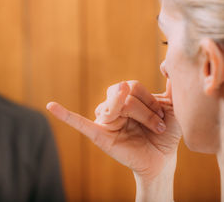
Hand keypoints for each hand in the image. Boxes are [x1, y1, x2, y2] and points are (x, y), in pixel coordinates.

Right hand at [47, 80, 180, 181]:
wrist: (162, 160)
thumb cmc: (165, 133)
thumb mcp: (172, 107)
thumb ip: (170, 86)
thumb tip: (166, 63)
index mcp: (125, 97)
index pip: (132, 86)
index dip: (151, 99)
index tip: (165, 116)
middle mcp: (113, 106)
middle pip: (123, 92)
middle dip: (147, 108)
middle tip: (160, 125)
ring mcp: (105, 119)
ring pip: (116, 106)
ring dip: (142, 116)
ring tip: (154, 128)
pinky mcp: (99, 134)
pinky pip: (79, 123)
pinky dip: (65, 115)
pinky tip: (52, 106)